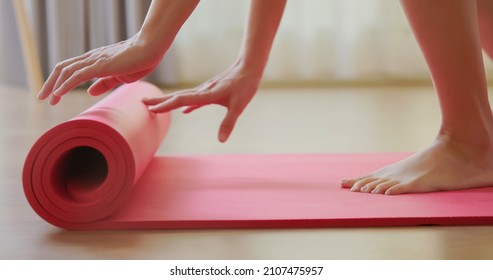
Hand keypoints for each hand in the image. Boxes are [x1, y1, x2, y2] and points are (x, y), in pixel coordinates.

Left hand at [37, 33, 162, 104]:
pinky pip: (78, 75)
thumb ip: (104, 83)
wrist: (149, 49)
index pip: (70, 69)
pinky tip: (59, 93)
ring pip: (67, 71)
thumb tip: (90, 92)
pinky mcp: (101, 66)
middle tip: (43, 98)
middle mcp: (91, 58)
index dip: (58, 80)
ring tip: (48, 99)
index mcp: (95, 61)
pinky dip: (66, 84)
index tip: (53, 94)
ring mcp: (95, 61)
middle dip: (50, 83)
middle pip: (63, 68)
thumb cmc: (139, 61)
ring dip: (54, 85)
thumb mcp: (119, 76)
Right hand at [142, 63, 261, 142]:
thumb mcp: (239, 106)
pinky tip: (184, 111)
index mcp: (206, 94)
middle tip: (141, 103)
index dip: (167, 105)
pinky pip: (194, 99)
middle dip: (159, 101)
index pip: (182, 100)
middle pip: (176, 96)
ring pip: (182, 96)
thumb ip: (228, 123)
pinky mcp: (210, 91)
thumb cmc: (245, 85)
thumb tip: (221, 141)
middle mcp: (202, 91)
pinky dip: (185, 104)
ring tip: (154, 105)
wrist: (249, 67)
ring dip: (168, 100)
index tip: (151, 109)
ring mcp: (205, 90)